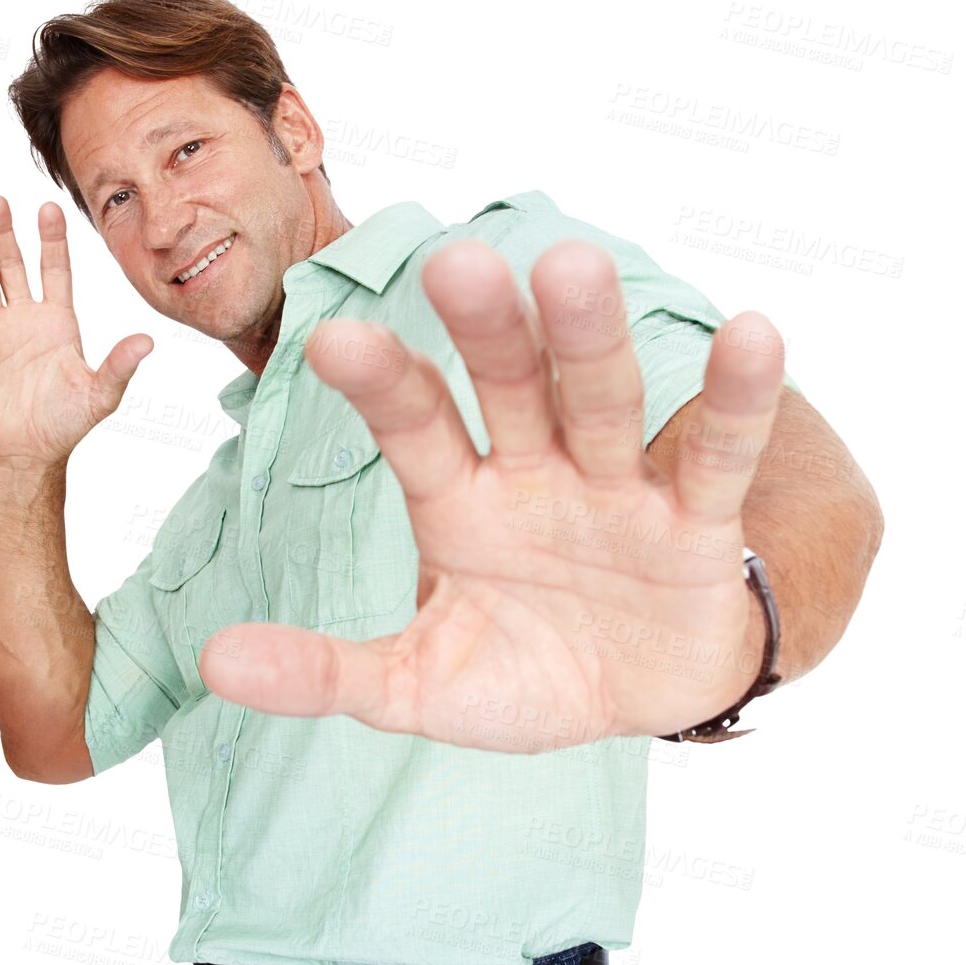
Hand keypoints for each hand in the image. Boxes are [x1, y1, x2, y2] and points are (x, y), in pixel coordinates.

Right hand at [0, 195, 152, 467]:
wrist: (30, 450)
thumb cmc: (68, 422)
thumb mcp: (101, 394)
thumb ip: (120, 365)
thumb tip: (148, 341)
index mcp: (60, 321)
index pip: (56, 270)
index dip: (52, 240)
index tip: (48, 208)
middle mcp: (28, 317)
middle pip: (14, 265)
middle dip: (6, 234)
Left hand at [197, 237, 785, 750]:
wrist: (639, 699)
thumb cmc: (523, 675)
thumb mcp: (420, 688)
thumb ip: (327, 672)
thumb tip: (213, 663)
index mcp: (458, 502)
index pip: (415, 429)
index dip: (382, 385)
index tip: (334, 337)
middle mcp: (534, 472)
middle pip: (510, 389)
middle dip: (488, 332)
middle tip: (459, 265)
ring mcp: (617, 488)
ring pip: (602, 402)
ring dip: (591, 340)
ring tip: (573, 269)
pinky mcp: (696, 520)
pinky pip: (716, 456)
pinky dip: (735, 403)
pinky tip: (752, 333)